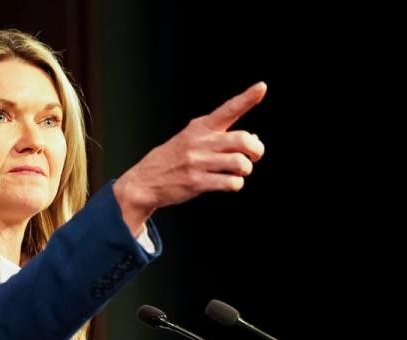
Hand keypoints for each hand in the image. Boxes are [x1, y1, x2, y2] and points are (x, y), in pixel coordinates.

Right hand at [114, 82, 266, 233]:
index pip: (228, 109)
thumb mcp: (191, 139)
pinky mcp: (197, 182)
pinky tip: (229, 183)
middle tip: (254, 157)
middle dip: (256, 150)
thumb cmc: (174, 159)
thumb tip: (253, 139)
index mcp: (200, 127)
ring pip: (240, 164)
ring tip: (238, 173)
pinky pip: (231, 183)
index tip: (262, 87)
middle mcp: (200, 142)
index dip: (247, 98)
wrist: (145, 181)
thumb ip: (220, 137)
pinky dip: (236, 184)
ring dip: (245, 170)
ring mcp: (198, 162)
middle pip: (243, 140)